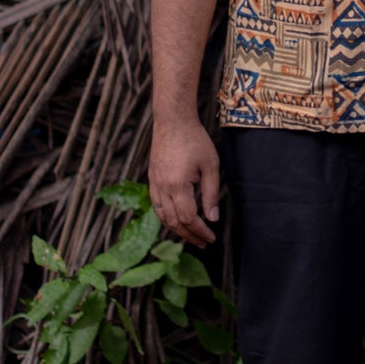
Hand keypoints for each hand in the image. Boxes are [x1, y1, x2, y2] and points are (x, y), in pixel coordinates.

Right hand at [150, 118, 221, 245]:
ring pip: (162, 216)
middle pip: (174, 222)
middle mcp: (162, 188)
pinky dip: (166, 217)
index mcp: (178, 186)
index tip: (211, 238)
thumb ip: (211, 194)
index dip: (200, 231)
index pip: (189, 218)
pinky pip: (156, 205)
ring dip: (176, 229)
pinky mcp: (152, 178)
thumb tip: (212, 218)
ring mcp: (154, 183)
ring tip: (190, 235)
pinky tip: (177, 219)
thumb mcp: (210, 166)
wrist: (173, 121)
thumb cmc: (195, 140)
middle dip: (189, 235)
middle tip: (203, 243)